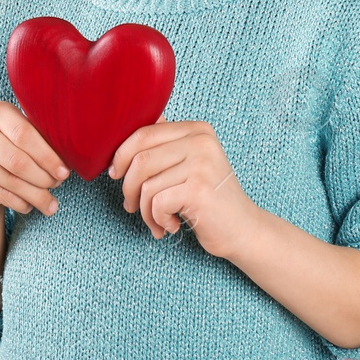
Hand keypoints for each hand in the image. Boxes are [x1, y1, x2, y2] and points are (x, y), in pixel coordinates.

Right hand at [0, 100, 69, 218]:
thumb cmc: (10, 154)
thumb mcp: (24, 141)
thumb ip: (42, 140)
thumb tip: (74, 156)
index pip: (25, 133)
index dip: (47, 155)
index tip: (64, 171)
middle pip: (18, 159)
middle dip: (43, 177)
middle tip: (58, 185)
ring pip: (11, 181)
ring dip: (36, 195)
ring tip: (51, 204)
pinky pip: (0, 195)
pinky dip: (20, 203)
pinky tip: (28, 205)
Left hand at [108, 113, 258, 258]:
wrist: (242, 230)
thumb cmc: (207, 199)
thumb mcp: (188, 164)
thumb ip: (164, 145)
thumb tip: (122, 131)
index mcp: (196, 129)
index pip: (143, 133)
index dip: (121, 155)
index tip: (116, 175)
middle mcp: (201, 141)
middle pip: (140, 158)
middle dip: (127, 186)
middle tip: (130, 205)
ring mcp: (202, 164)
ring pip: (146, 185)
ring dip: (144, 210)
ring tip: (157, 221)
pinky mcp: (199, 189)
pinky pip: (156, 203)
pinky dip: (157, 219)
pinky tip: (172, 225)